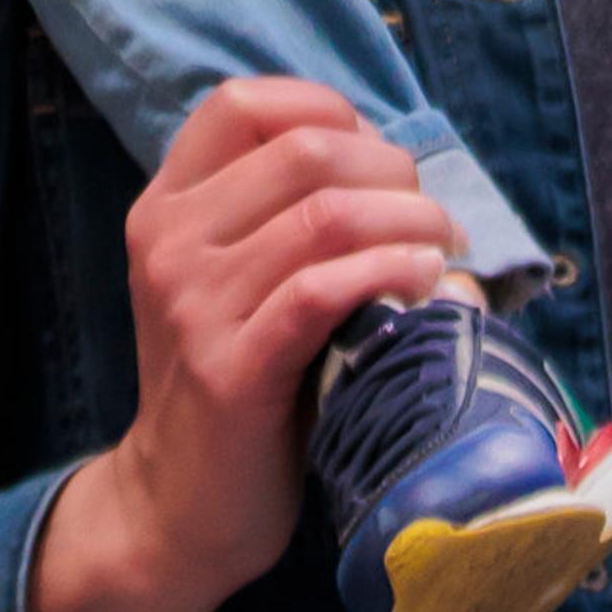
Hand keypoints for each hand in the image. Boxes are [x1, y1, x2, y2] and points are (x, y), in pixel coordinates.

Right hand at [26, 80, 461, 611]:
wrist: (178, 507)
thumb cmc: (235, 381)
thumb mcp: (228, 280)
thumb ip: (275, 214)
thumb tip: (386, 154)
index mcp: (165, 207)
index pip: (241, 103)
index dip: (325, 106)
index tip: (378, 152)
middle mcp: (170, 243)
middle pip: (302, 150)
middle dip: (389, 166)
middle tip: (431, 208)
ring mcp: (194, 306)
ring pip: (324, 215)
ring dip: (409, 217)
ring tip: (445, 243)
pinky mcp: (231, 369)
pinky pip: (322, 289)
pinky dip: (389, 268)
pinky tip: (425, 277)